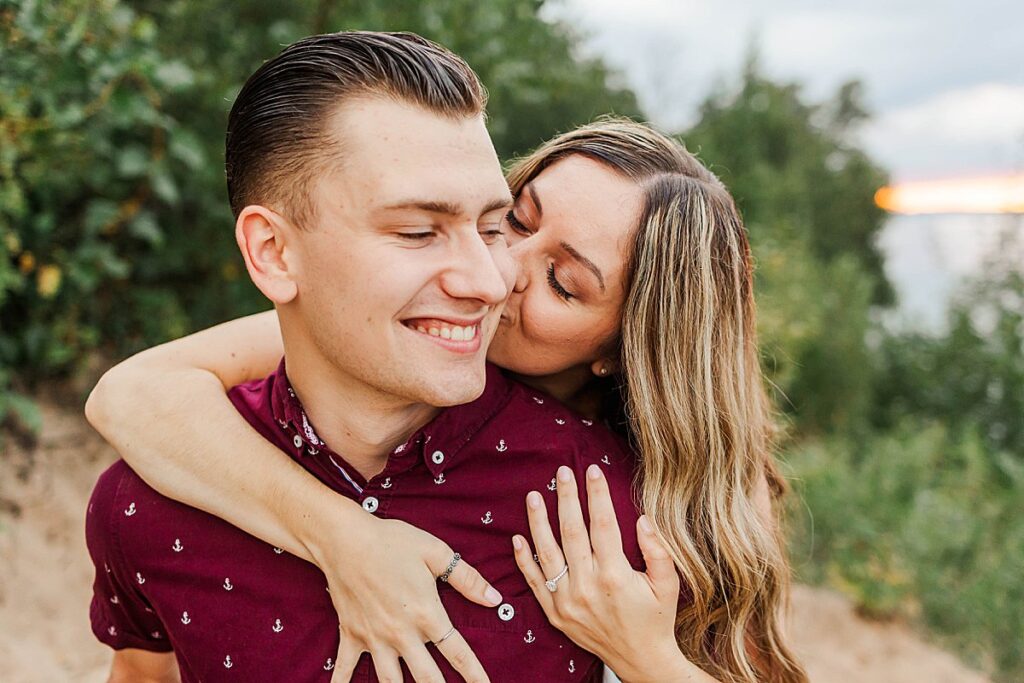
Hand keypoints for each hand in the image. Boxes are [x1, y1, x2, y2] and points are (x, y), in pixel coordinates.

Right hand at [302, 500, 498, 681]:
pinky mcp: (350, 635)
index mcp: (426, 613)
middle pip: (427, 678)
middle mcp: (401, 633)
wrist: (344, 540)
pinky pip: (345, 669)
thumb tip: (494, 599)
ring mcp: (373, 637)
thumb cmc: (392, 541)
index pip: (457, 653)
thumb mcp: (435, 552)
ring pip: (389, 682)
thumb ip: (467, 578)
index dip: (474, 675)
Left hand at [512, 464, 683, 681]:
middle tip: (561, 472)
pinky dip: (523, 560)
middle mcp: (587, 586)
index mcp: (615, 575)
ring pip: (547, 553)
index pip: (602, 524)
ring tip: (532, 496)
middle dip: (566, 498)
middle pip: (571, 531)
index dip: (596, 495)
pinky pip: (534, 582)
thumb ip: (657, 550)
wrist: (640, 660)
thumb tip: (644, 518)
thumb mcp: (667, 585)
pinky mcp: (555, 613)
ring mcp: (567, 600)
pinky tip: (517, 538)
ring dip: (538, 522)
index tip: (592, 471)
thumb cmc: (655, 619)